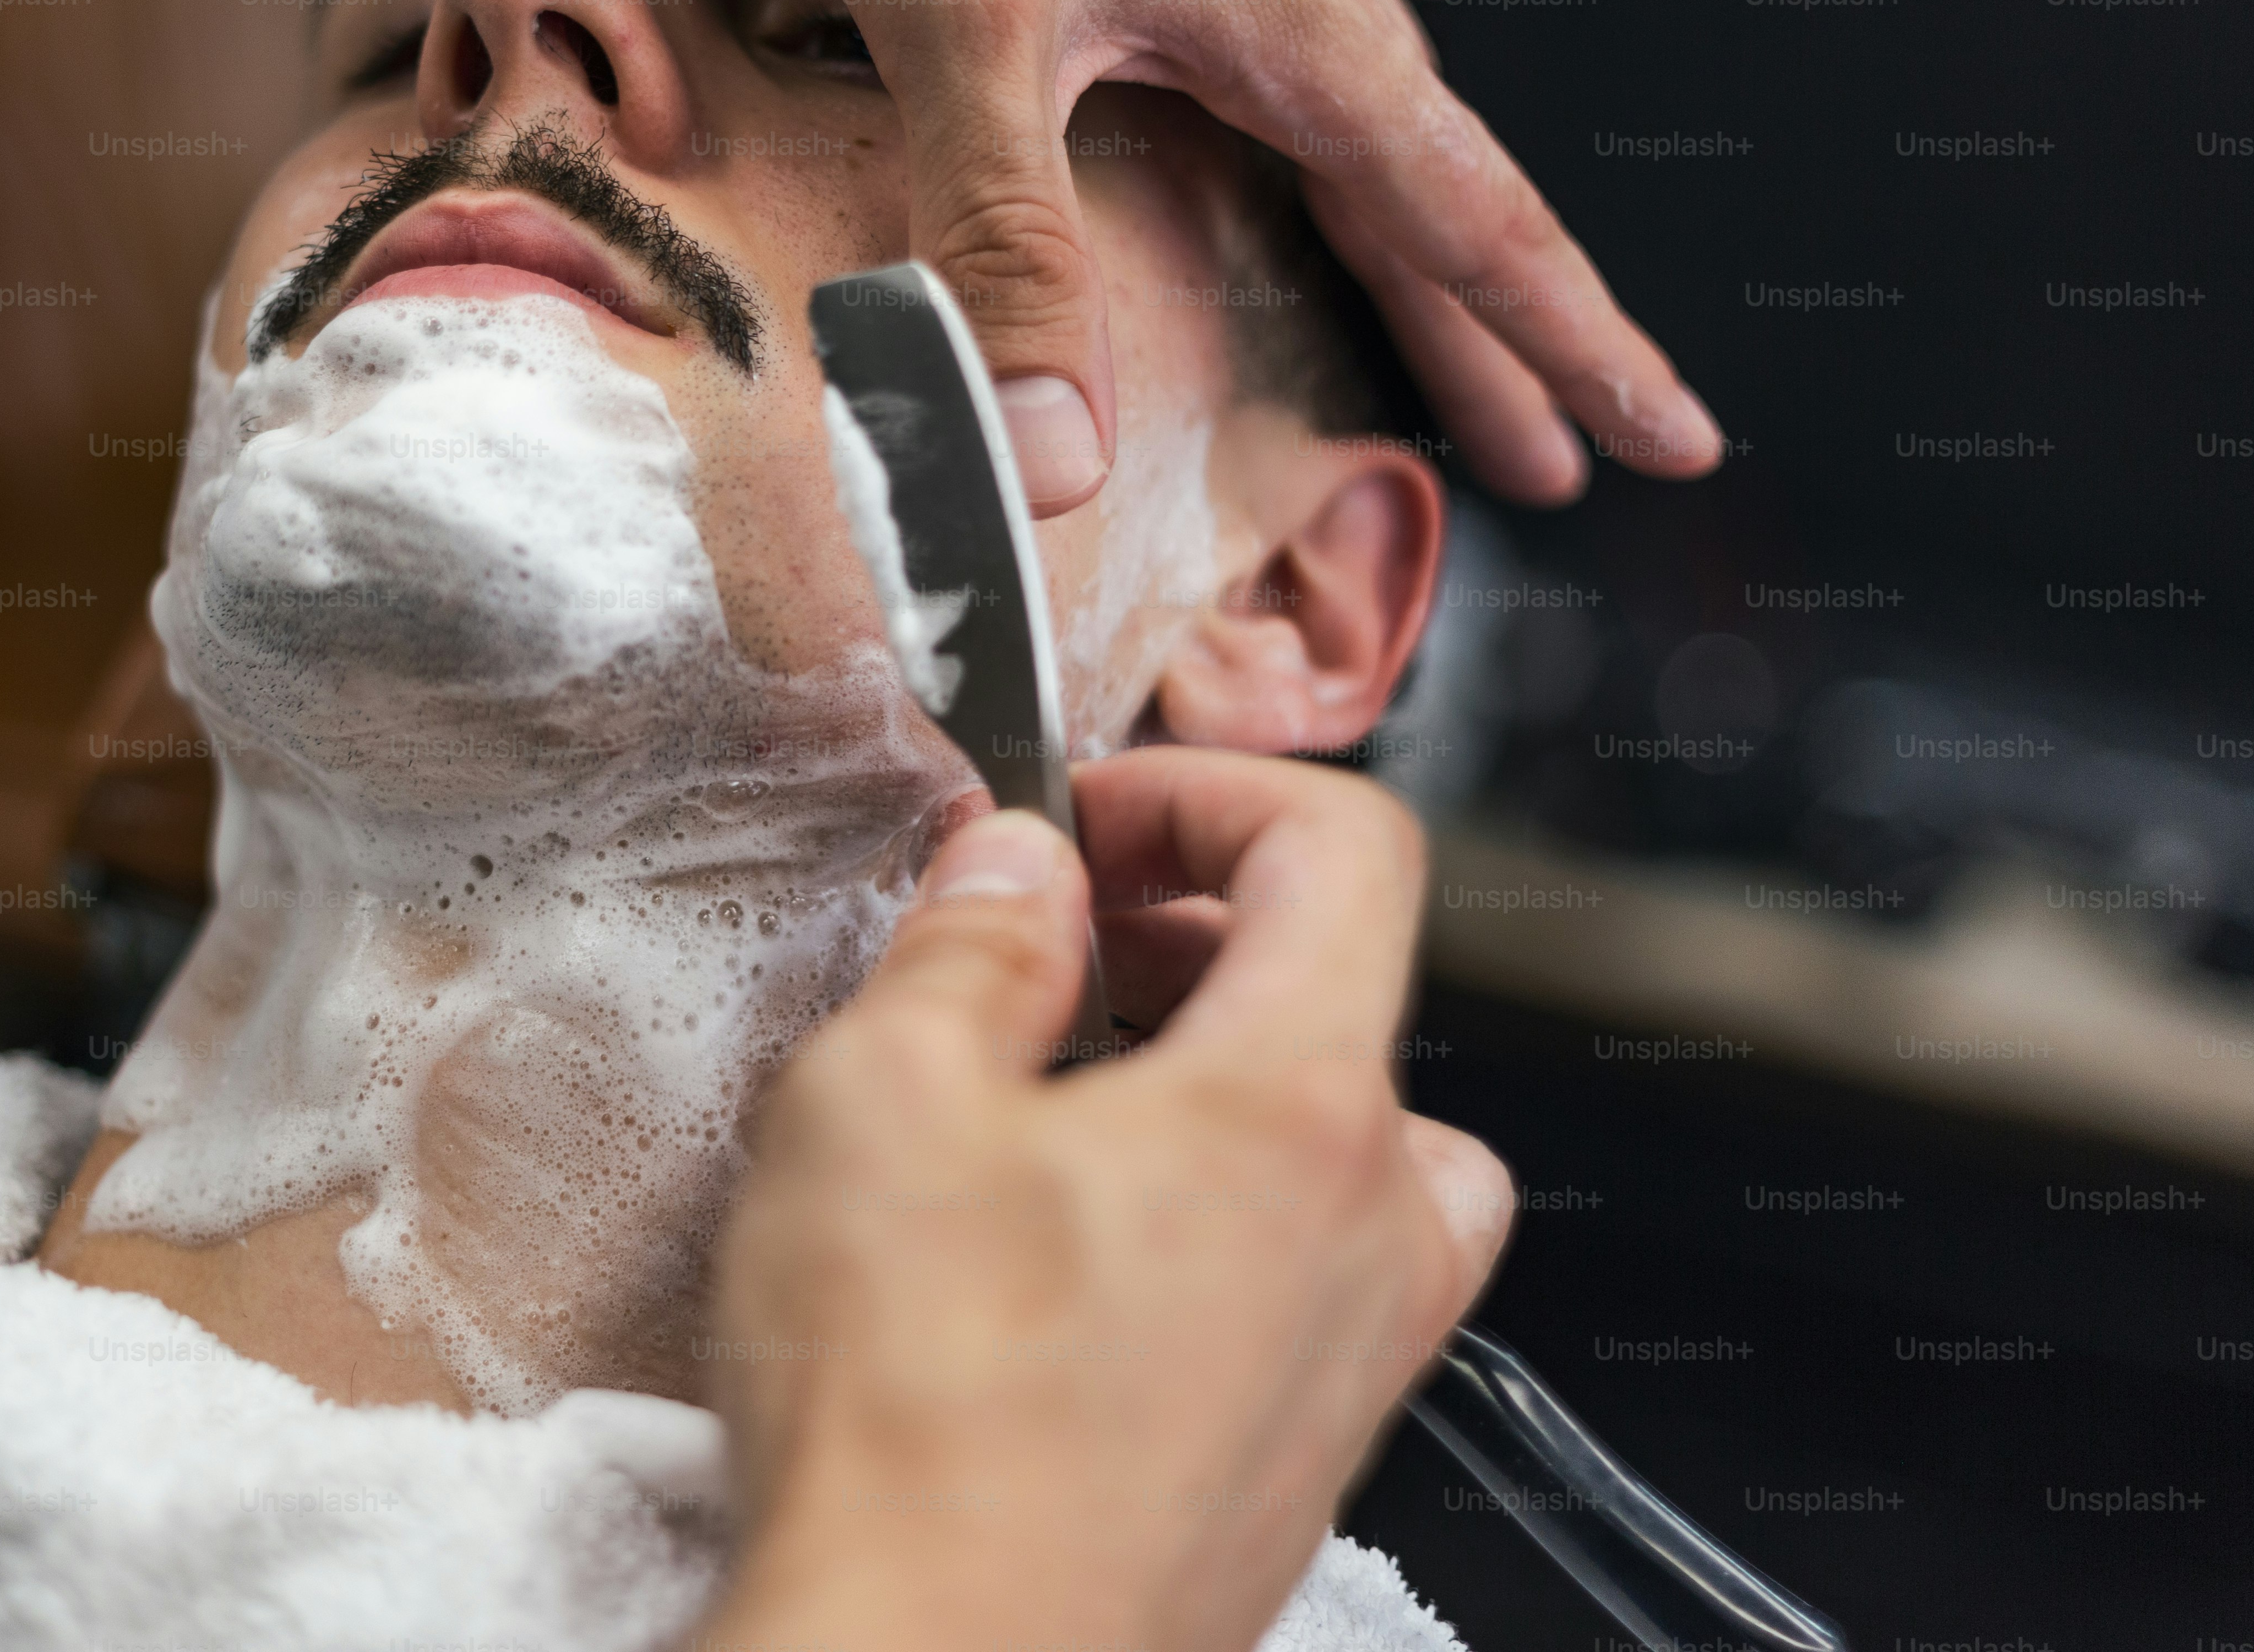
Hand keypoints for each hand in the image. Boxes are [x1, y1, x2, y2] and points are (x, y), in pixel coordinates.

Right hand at [700, 751, 1513, 1651]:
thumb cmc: (920, 1420)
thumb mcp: (881, 1098)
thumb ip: (971, 945)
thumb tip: (1018, 867)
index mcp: (1299, 1106)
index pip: (1348, 850)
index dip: (1210, 792)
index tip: (1091, 821)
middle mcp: (1372, 1230)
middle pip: (1352, 996)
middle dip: (1197, 933)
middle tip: (1055, 952)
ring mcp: (1351, 1359)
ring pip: (1348, 1149)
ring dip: (1220, 1083)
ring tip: (1066, 1106)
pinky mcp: (1297, 1460)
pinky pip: (1302, 1278)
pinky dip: (1213, 1219)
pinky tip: (1062, 1260)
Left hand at [776, 0, 1721, 510]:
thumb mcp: (963, 23)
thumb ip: (1006, 239)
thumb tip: (1051, 455)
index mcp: (1295, 32)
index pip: (1471, 232)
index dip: (1569, 351)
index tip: (1661, 443)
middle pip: (1436, 190)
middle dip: (1504, 333)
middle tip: (1571, 450)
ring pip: (1387, 89)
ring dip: (1439, 203)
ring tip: (1487, 295)